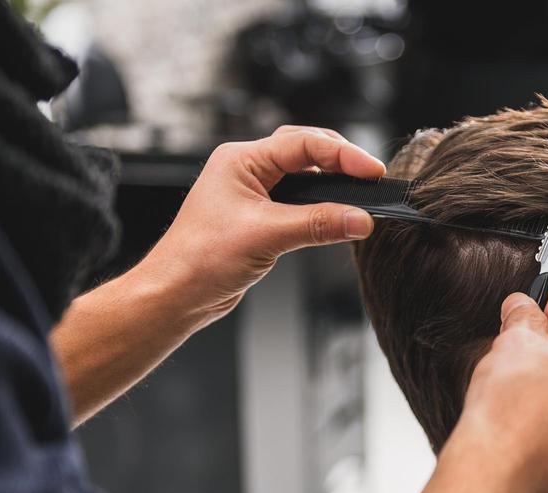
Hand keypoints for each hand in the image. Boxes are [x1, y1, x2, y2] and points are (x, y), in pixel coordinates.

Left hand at [136, 125, 385, 323]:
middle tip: (371, 178)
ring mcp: (252, 194)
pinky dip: (321, 207)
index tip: (371, 171)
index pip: (303, 144)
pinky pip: (299, 202)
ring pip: (303, 176)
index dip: (343, 155)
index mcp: (241, 160)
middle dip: (340, 160)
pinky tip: (336, 217)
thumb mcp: (266, 237)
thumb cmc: (199, 260)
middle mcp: (246, 171)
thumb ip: (318, 225)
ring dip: (331, 183)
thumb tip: (359, 219)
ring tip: (359, 194)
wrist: (175, 294)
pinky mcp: (259, 218)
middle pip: (306, 150)